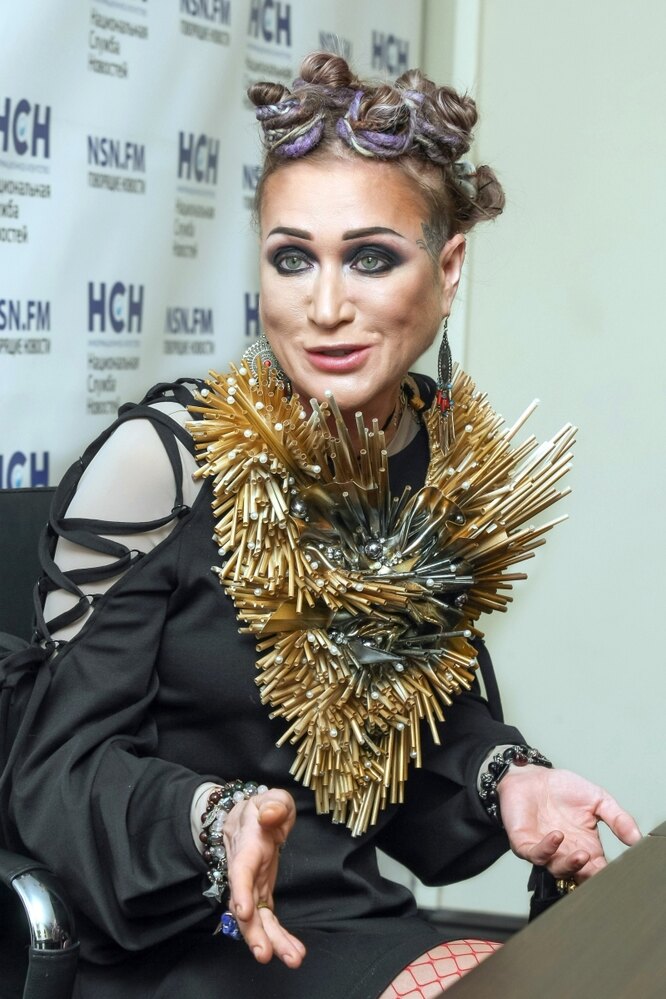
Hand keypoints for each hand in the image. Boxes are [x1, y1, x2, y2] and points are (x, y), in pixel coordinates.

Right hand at [223, 787, 305, 967]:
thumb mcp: (271, 798)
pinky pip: (267, 919)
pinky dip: (278, 936)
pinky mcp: (261, 895)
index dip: (242, 891)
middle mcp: (245, 872)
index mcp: (246, 847)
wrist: (248, 819)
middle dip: (253, 932)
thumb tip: (270, 816)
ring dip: (269, 941)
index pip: (240, 870)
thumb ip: (274, 804)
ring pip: (254, 919)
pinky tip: (293, 952)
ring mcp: (251, 887)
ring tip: (291, 959)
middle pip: (243, 906)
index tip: (244, 912)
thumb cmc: (262, 808)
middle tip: (266, 954)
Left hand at [497, 766, 641, 882]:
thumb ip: (618, 819)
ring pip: (557, 869)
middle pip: (578, 875)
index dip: (606, 873)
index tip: (615, 870)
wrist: (532, 775)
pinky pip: (534, 853)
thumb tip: (637, 839)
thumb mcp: (598, 800)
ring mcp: (545, 850)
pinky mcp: (524, 843)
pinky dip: (546, 849)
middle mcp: (565, 853)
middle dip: (588, 874)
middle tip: (597, 867)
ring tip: (581, 854)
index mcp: (585, 846)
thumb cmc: (562, 788)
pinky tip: (556, 836)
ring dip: (570, 865)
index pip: (598, 869)